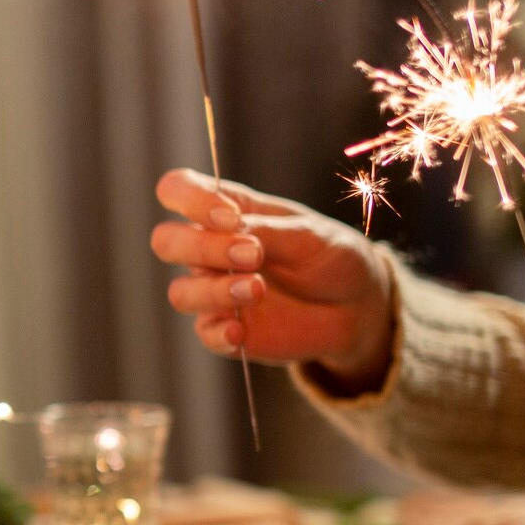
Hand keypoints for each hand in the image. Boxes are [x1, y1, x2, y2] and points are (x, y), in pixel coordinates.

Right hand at [150, 169, 395, 390]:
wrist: (358, 306)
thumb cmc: (331, 256)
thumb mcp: (309, 234)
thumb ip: (267, 231)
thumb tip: (232, 230)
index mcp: (226, 212)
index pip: (178, 191)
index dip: (191, 200)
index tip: (231, 218)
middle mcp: (211, 250)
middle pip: (166, 241)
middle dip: (202, 247)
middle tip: (252, 255)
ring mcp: (214, 291)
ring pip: (181, 292)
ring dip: (215, 291)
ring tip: (258, 290)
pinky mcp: (226, 328)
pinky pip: (204, 333)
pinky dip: (219, 332)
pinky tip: (241, 331)